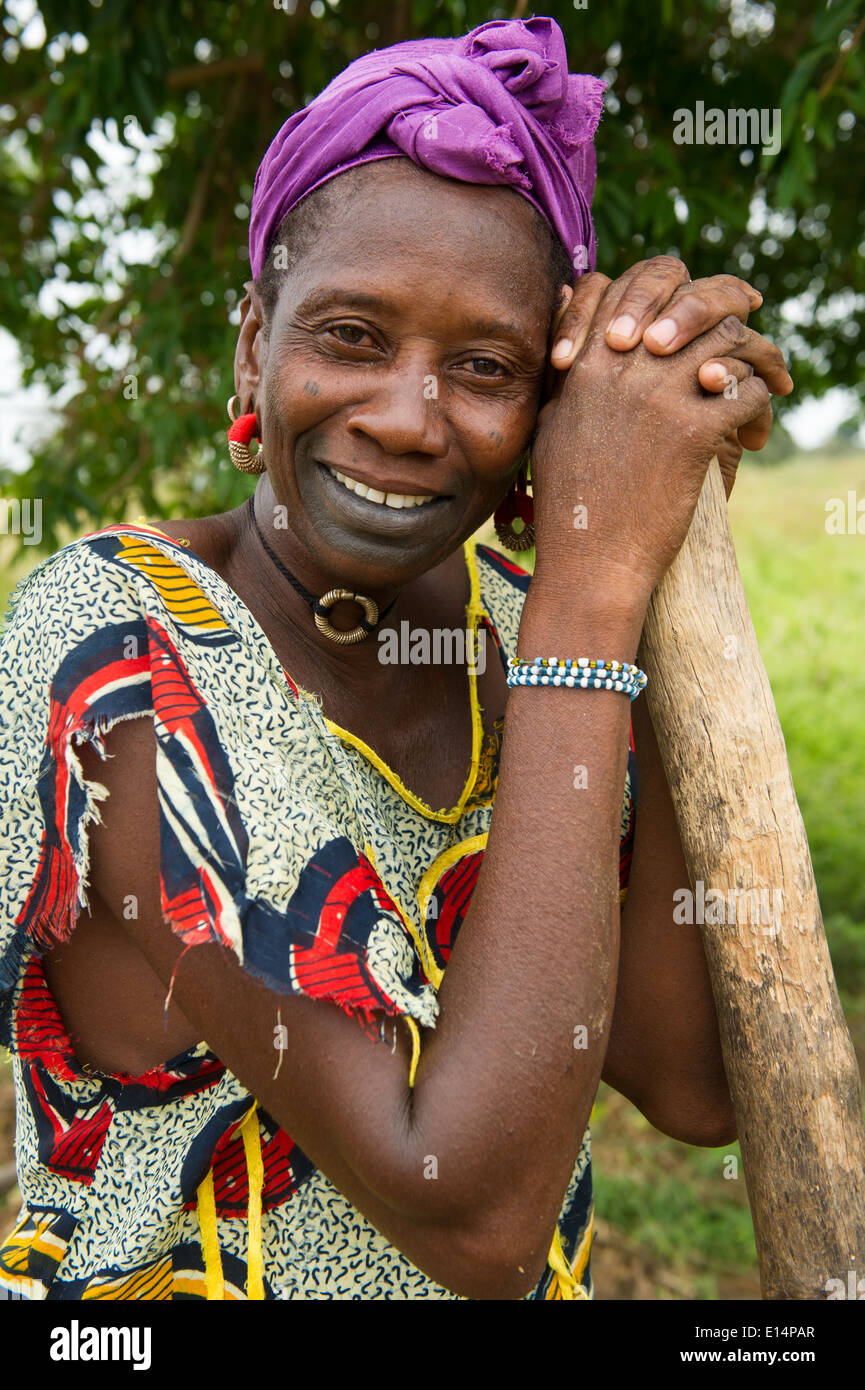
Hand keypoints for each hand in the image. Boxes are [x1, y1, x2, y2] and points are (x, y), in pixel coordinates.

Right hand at [547, 257, 792, 498]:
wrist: (589, 562)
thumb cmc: (569, 503)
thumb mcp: (552, 425)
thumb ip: (567, 373)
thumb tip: (571, 329)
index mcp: (584, 362)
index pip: (632, 284)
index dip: (669, 286)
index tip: (697, 303)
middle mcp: (620, 368)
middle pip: (691, 301)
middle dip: (728, 305)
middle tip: (751, 317)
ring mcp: (656, 398)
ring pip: (728, 340)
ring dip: (756, 357)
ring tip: (768, 382)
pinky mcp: (691, 433)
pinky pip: (744, 391)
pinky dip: (758, 401)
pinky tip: (751, 425)